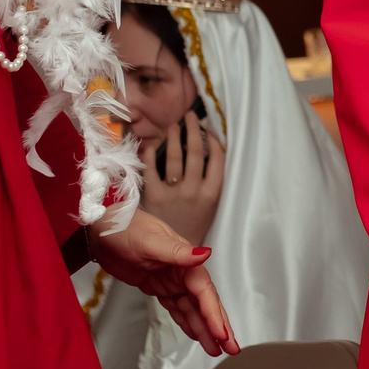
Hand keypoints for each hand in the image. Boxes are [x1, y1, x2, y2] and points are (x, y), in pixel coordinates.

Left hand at [88, 210, 238, 354]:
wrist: (100, 229)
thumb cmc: (123, 229)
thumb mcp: (150, 241)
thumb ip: (178, 252)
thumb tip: (205, 254)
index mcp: (184, 259)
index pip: (204, 291)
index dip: (213, 313)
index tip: (222, 334)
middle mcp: (182, 271)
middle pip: (205, 302)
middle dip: (218, 325)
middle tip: (231, 348)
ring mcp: (171, 280)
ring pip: (192, 309)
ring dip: (204, 328)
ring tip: (216, 349)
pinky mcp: (159, 287)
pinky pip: (177, 308)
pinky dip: (188, 322)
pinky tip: (197, 334)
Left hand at [139, 109, 223, 247]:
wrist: (173, 252)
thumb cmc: (193, 226)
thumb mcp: (210, 207)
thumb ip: (210, 183)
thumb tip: (210, 153)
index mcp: (212, 194)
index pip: (218, 159)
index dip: (214, 141)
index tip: (210, 130)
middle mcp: (194, 191)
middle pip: (196, 152)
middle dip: (194, 130)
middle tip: (190, 116)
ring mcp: (173, 193)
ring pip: (175, 157)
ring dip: (175, 137)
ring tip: (174, 126)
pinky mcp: (153, 196)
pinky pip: (151, 169)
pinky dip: (151, 154)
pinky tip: (151, 145)